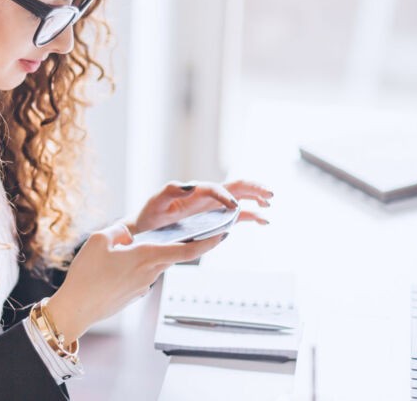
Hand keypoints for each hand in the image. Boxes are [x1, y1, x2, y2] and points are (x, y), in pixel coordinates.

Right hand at [45, 222, 225, 343]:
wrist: (76, 309)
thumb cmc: (87, 275)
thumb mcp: (99, 239)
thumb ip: (120, 230)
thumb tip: (130, 234)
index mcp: (147, 256)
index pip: (186, 250)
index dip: (208, 243)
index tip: (223, 235)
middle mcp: (150, 272)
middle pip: (171, 254)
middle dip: (174, 243)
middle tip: (170, 233)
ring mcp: (144, 286)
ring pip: (152, 263)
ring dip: (144, 255)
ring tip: (115, 254)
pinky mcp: (135, 294)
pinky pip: (140, 274)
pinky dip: (133, 267)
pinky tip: (111, 269)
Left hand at [127, 179, 273, 234]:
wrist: (147, 231)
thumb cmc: (150, 216)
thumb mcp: (155, 202)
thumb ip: (170, 191)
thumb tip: (190, 185)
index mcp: (194, 191)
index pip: (215, 188)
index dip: (225, 196)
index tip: (234, 206)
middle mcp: (207, 196)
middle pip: (234, 186)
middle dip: (253, 188)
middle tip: (269, 194)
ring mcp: (213, 207)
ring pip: (240, 198)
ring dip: (256, 199)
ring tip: (269, 203)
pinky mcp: (215, 218)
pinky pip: (238, 215)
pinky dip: (252, 216)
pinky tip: (264, 220)